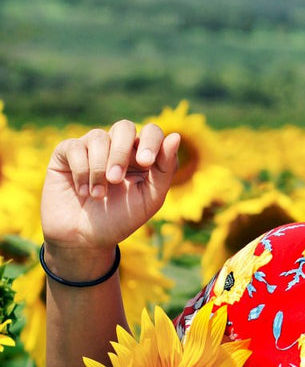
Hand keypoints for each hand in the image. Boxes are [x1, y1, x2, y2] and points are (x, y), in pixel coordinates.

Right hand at [41, 121, 180, 273]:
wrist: (84, 239)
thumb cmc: (120, 219)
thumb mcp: (149, 199)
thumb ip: (165, 169)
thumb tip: (175, 136)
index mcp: (141, 156)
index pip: (151, 132)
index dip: (151, 141)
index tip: (146, 162)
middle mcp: (117, 147)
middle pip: (123, 127)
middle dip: (121, 152)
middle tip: (116, 179)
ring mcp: (91, 148)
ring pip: (98, 137)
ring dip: (99, 168)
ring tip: (98, 195)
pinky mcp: (66, 154)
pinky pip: (75, 147)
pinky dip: (81, 170)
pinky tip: (82, 190)